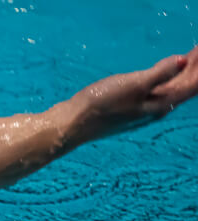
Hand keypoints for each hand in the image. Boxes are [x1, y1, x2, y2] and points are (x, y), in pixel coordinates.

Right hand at [68, 46, 197, 141]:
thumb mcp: (134, 84)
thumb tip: (182, 61)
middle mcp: (155, 110)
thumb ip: (160, 73)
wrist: (72, 124)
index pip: (191, 82)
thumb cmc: (103, 104)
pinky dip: (164, 79)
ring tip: (187, 59)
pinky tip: (162, 75)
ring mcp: (140, 111)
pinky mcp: (127, 109)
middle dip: (192, 69)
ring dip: (180, 73)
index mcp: (161, 104)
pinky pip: (155, 91)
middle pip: (182, 87)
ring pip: (169, 89)